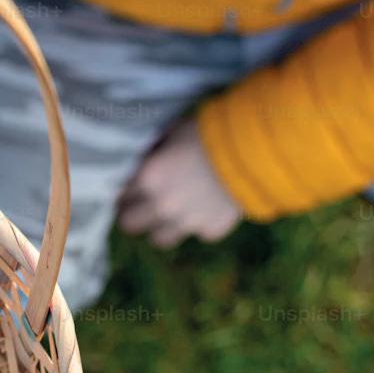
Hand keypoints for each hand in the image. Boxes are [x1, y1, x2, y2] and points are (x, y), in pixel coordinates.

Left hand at [117, 118, 241, 247]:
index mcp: (146, 178)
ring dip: (161, 227)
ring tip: (170, 212)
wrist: (255, 150)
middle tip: (140, 205)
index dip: (122, 190)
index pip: (117, 193)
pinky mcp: (211, 231)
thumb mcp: (170, 132)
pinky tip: (207, 205)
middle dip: (132, 214)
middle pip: (129, 224)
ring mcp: (186, 222)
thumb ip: (149, 152)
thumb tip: (135, 159)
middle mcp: (161, 205)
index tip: (127, 187)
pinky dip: (198, 223)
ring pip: (158, 240)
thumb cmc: (208, 132)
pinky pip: (196, 234)